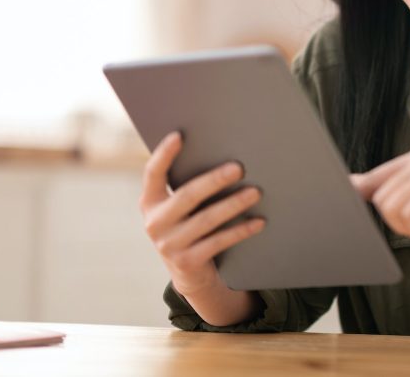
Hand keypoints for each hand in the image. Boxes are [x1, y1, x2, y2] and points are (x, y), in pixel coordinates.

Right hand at [139, 131, 265, 296]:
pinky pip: (218, 242)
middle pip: (187, 196)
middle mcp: (155, 223)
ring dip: (233, 204)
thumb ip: (189, 187)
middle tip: (239, 168)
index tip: (179, 135)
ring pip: (206, 219)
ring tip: (256, 192)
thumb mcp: (181, 208)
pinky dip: (241, 230)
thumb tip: (226, 158)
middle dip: (214, 180)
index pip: (153, 174)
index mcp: (150, 202)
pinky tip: (259, 221)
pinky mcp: (187, 262)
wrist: (189, 274)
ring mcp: (169, 245)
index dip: (164, 154)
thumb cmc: (190, 226)